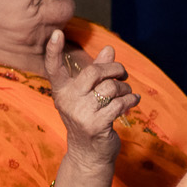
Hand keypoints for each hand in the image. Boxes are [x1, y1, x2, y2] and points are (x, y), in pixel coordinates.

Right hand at [47, 29, 138, 167]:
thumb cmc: (89, 119)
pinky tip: (133, 101)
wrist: (89, 154)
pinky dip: (131, 100)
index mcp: (62, 91)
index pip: (54, 68)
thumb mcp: (89, 95)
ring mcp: (81, 113)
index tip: (56, 33)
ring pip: (110, 88)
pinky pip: (119, 103)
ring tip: (126, 94)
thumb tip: (109, 48)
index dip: (53, 51)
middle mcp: (67, 101)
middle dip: (114, 69)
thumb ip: (98, 72)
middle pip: (93, 72)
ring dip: (125, 89)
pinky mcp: (96, 125)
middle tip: (122, 75)